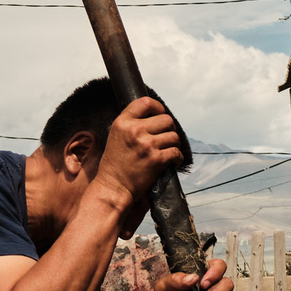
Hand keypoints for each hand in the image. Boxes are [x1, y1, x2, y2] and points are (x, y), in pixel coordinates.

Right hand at [94, 96, 186, 232]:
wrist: (113, 187)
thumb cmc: (115, 164)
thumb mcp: (115, 136)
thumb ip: (131, 124)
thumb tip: (153, 116)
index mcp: (122, 123)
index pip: (146, 103)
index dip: (158, 107)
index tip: (161, 113)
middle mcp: (135, 131)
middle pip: (166, 119)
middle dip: (169, 128)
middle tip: (165, 137)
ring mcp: (146, 145)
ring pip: (174, 136)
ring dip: (174, 144)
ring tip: (167, 151)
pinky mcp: (156, 160)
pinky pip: (176, 152)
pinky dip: (177, 158)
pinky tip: (172, 162)